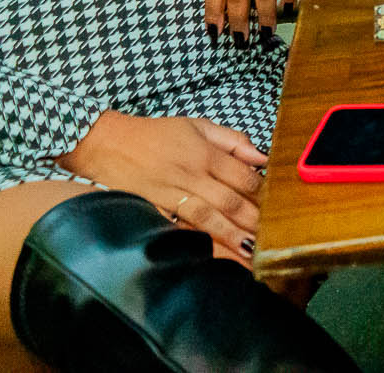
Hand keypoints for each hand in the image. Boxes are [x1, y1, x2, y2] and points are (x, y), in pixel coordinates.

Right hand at [59, 112, 267, 267]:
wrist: (106, 143)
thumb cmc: (154, 134)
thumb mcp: (197, 125)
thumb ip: (232, 140)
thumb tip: (262, 156)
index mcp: (205, 154)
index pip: (244, 176)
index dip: (263, 193)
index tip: (277, 207)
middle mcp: (192, 176)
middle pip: (230, 201)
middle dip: (254, 221)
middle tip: (273, 238)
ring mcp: (171, 196)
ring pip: (208, 219)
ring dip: (231, 236)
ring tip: (251, 252)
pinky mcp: (154, 211)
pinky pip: (179, 230)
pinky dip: (196, 244)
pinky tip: (210, 256)